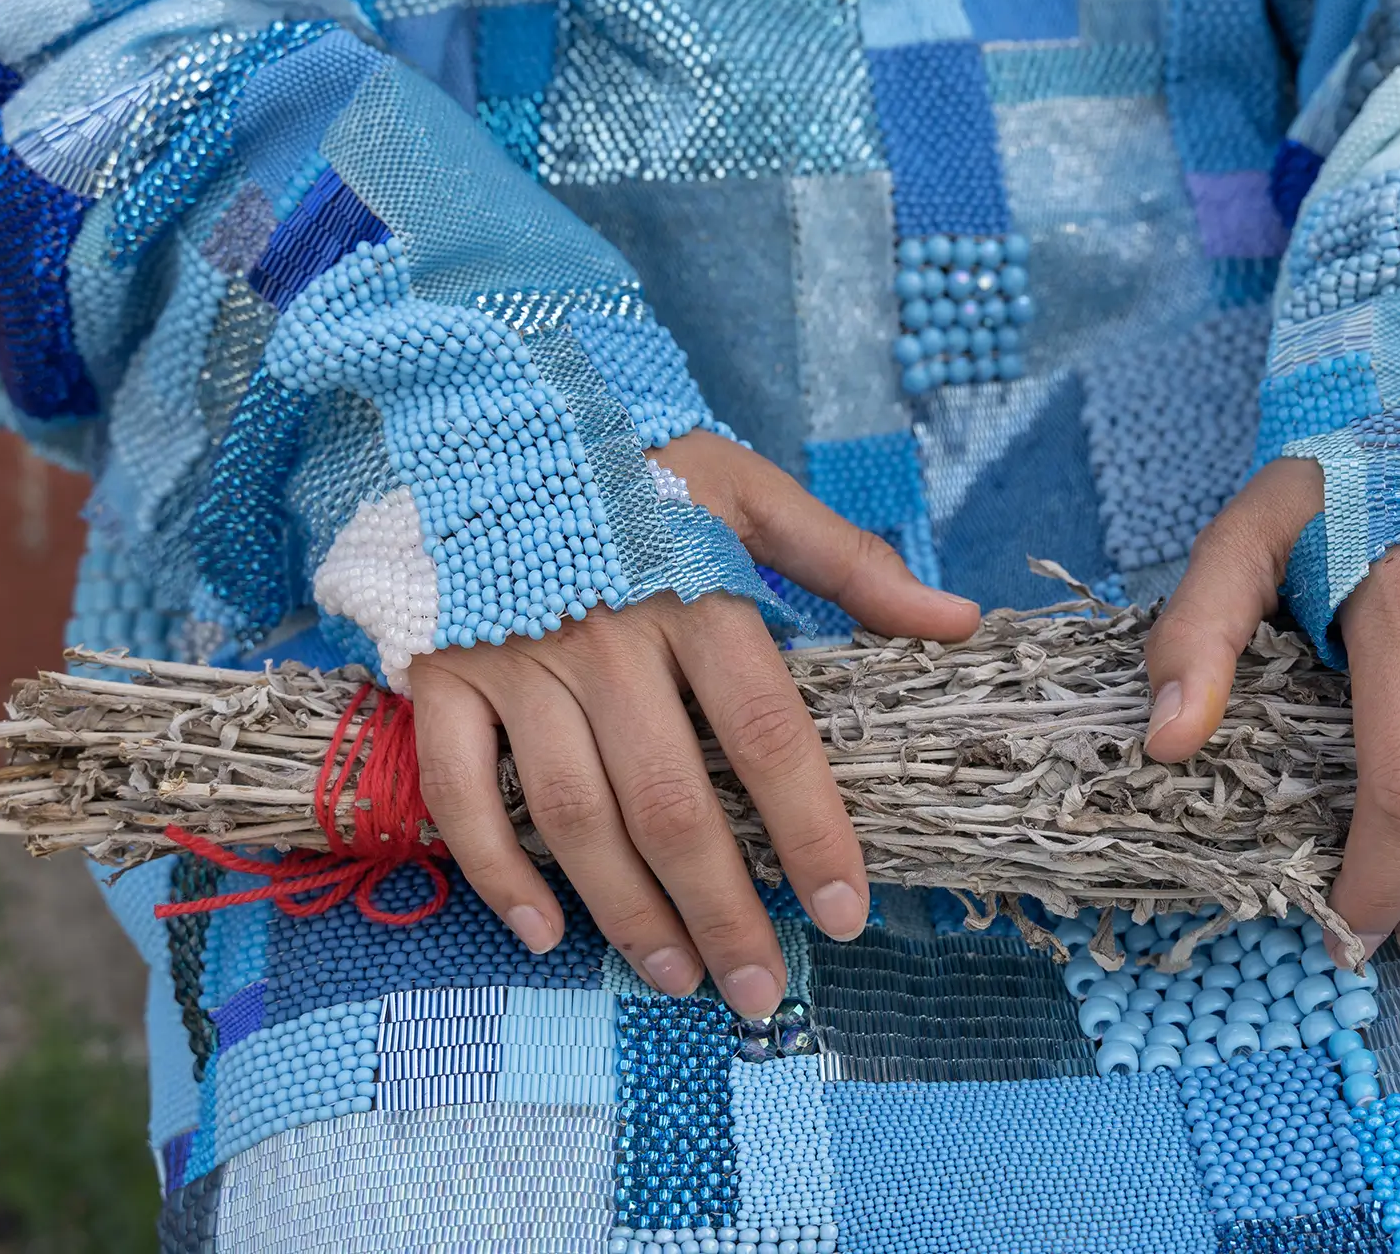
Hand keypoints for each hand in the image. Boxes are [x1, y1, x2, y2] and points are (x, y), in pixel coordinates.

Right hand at [407, 431, 979, 1018]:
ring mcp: (517, 658)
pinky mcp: (442, 672)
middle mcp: (608, 635)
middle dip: (725, 910)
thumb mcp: (746, 490)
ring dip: (629, 910)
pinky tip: (544, 931)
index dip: (811, 830)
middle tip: (760, 991)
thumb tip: (958, 621)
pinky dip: (498, 870)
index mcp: (694, 591)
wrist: (483, 410)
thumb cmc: (634, 465)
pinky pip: (464, 791)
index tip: (847, 910)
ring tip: (678, 977)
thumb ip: (850, 562)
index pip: (767, 734)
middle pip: (674, 801)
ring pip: (575, 813)